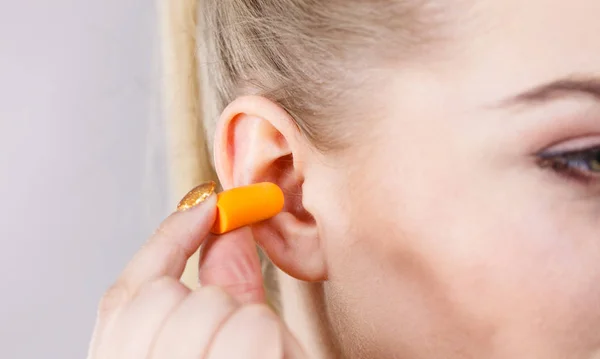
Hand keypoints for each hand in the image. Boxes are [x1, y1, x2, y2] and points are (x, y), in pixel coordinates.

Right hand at [86, 190, 306, 358]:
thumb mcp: (229, 350)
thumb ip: (221, 291)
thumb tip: (223, 231)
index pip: (124, 298)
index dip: (165, 243)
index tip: (204, 207)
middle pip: (165, 299)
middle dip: (213, 304)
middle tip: (239, 343)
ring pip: (211, 306)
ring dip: (250, 327)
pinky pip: (251, 326)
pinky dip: (273, 341)